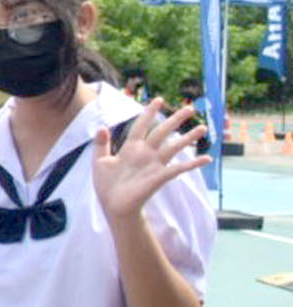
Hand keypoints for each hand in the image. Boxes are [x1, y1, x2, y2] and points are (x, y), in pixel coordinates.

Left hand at [94, 99, 210, 220]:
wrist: (113, 206)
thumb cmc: (106, 186)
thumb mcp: (99, 162)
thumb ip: (101, 144)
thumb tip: (102, 126)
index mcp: (131, 148)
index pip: (141, 126)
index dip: (149, 113)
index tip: (158, 99)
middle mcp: (145, 154)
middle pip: (162, 132)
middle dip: (175, 120)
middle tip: (190, 108)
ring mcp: (154, 165)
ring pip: (174, 147)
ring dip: (188, 138)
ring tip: (202, 128)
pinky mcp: (159, 177)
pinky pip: (179, 168)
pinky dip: (193, 163)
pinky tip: (207, 157)